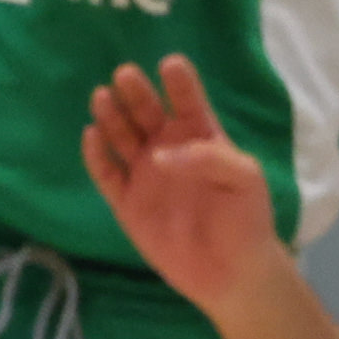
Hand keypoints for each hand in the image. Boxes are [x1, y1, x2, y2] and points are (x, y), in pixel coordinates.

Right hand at [84, 55, 278, 313]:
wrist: (233, 272)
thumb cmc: (246, 221)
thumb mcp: (245, 181)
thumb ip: (212, 158)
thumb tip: (162, 155)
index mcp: (201, 136)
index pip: (187, 101)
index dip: (179, 83)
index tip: (170, 65)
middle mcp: (168, 149)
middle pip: (146, 112)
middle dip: (136, 93)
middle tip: (125, 76)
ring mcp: (145, 175)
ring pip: (122, 137)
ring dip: (111, 116)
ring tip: (103, 97)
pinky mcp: (127, 203)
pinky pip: (106, 174)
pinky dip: (96, 156)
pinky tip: (92, 136)